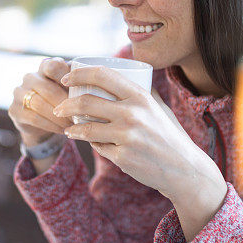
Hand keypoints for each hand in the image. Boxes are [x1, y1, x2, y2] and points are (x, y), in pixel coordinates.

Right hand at [8, 57, 73, 145]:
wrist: (44, 121)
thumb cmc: (63, 100)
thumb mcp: (72, 89)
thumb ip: (80, 84)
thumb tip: (95, 87)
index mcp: (45, 66)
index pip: (53, 66)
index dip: (65, 78)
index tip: (78, 92)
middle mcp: (30, 76)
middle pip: (47, 88)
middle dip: (65, 104)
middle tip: (79, 116)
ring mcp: (19, 92)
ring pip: (39, 103)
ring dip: (58, 117)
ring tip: (71, 125)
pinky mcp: (14, 109)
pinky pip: (33, 117)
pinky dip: (50, 125)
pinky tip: (62, 130)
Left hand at [54, 65, 222, 201]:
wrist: (184, 169)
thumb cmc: (168, 135)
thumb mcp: (157, 107)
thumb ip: (139, 92)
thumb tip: (115, 76)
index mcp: (140, 96)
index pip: (102, 75)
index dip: (79, 74)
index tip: (66, 78)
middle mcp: (133, 114)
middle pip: (86, 102)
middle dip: (65, 105)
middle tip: (59, 108)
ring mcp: (127, 137)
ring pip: (86, 128)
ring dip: (72, 129)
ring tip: (69, 129)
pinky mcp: (123, 158)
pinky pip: (98, 148)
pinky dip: (93, 145)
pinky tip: (93, 144)